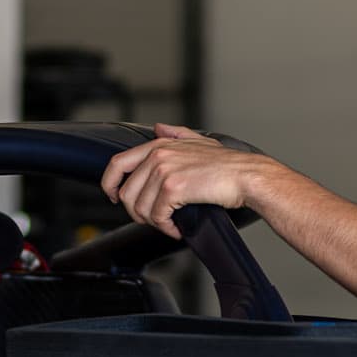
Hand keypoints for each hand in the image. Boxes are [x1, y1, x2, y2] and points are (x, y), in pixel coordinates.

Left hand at [101, 125, 270, 232]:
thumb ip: (176, 134)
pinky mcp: (173, 188)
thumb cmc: (227, 165)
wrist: (247, 177)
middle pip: (127, 193)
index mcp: (159, 145)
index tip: (114, 197)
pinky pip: (157, 217)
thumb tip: (159, 128)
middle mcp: (158, 155)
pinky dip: (166, 228)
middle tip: (155, 219)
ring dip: (154, 222)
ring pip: (140, 208)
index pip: (117, 163)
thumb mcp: (199, 141)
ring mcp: (164, 171)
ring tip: (170, 223)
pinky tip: (177, 228)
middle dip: (138, 213)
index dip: (109, 184)